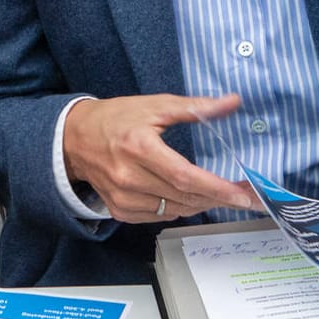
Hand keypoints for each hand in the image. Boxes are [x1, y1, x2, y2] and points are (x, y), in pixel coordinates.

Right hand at [63, 94, 257, 221]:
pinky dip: (177, 207)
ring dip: (200, 203)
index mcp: (139, 148)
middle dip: (218, 197)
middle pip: (184, 197)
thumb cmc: (116, 118)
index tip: (244, 194)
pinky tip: (184, 195)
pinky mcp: (119, 210)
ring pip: (175, 210)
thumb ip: (195, 107)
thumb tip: (233, 102)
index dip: (217, 188)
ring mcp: (122, 198)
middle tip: (243, 193)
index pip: (185, 177)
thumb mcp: (155, 105)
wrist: (74, 139)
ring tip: (216, 191)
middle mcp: (129, 177)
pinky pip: (159, 216)